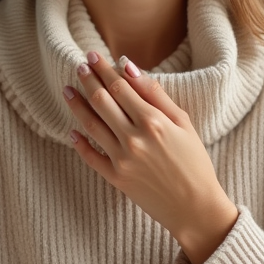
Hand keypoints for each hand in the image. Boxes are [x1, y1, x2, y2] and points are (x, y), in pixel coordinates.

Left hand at [63, 50, 238, 263]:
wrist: (195, 208)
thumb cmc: (195, 162)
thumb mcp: (183, 123)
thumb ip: (155, 94)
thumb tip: (129, 67)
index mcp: (153, 121)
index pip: (119, 86)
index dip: (103, 69)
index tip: (93, 56)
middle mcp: (134, 138)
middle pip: (102, 101)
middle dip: (88, 80)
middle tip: (80, 65)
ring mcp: (122, 159)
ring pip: (91, 125)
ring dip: (77, 105)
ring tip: (68, 89)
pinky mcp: (116, 178)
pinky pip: (90, 157)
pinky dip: (79, 142)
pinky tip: (72, 130)